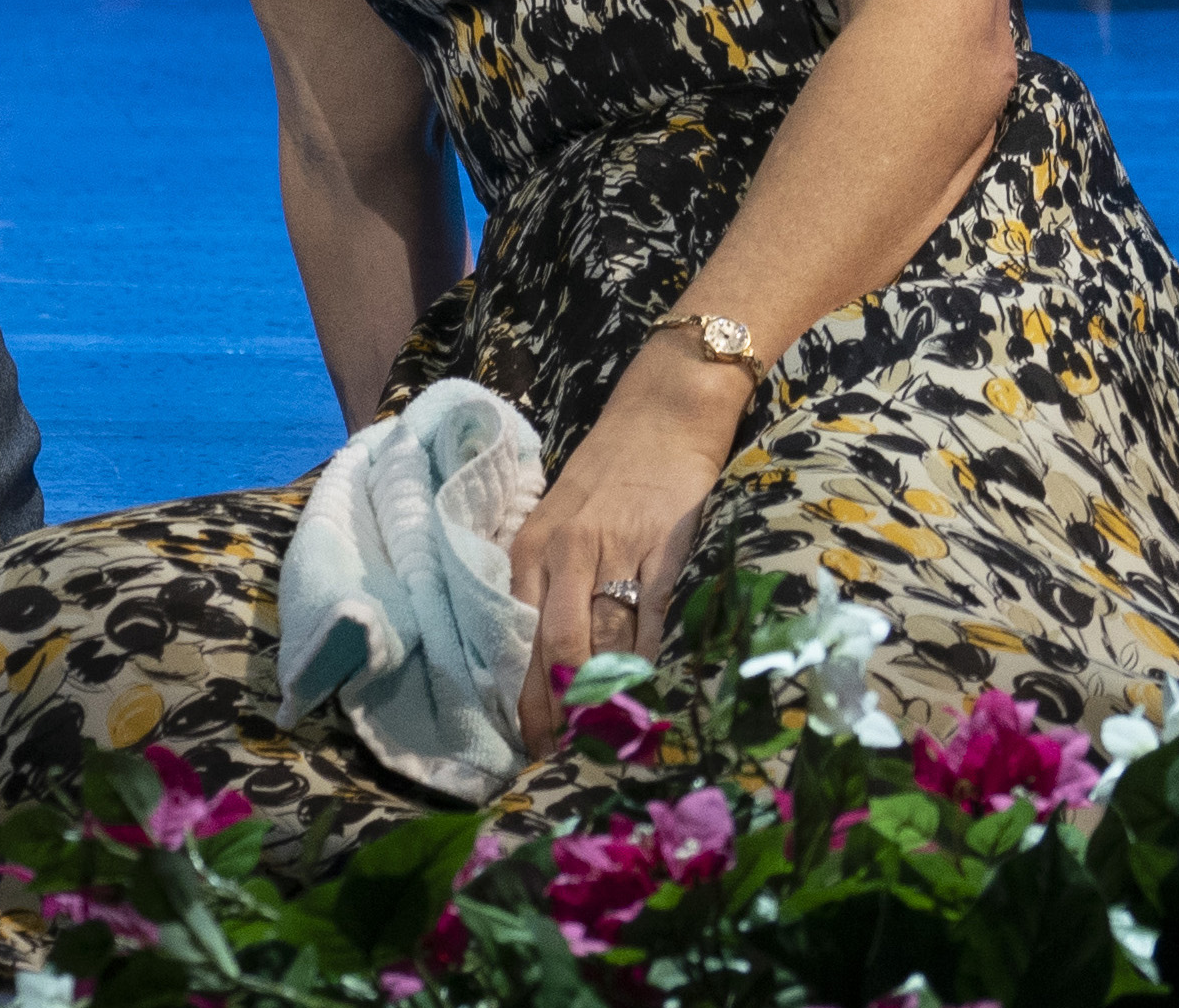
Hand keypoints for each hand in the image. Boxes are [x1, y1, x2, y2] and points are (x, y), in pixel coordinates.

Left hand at [503, 348, 743, 751]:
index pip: (514, 636)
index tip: (524, 744)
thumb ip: (554, 582)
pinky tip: (653, 702)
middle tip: (561, 763)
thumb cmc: (610, 473)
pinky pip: (653, 622)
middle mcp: (562, 553)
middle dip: (555, 712)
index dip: (520, 696)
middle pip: (551, 650)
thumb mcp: (562, 522)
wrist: (664, 414)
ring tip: (604, 747)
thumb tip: (554, 660)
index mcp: (530, 548)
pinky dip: (651, 667)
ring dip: (602, 699)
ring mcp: (614, 553)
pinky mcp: (664, 553)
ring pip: (600, 642)